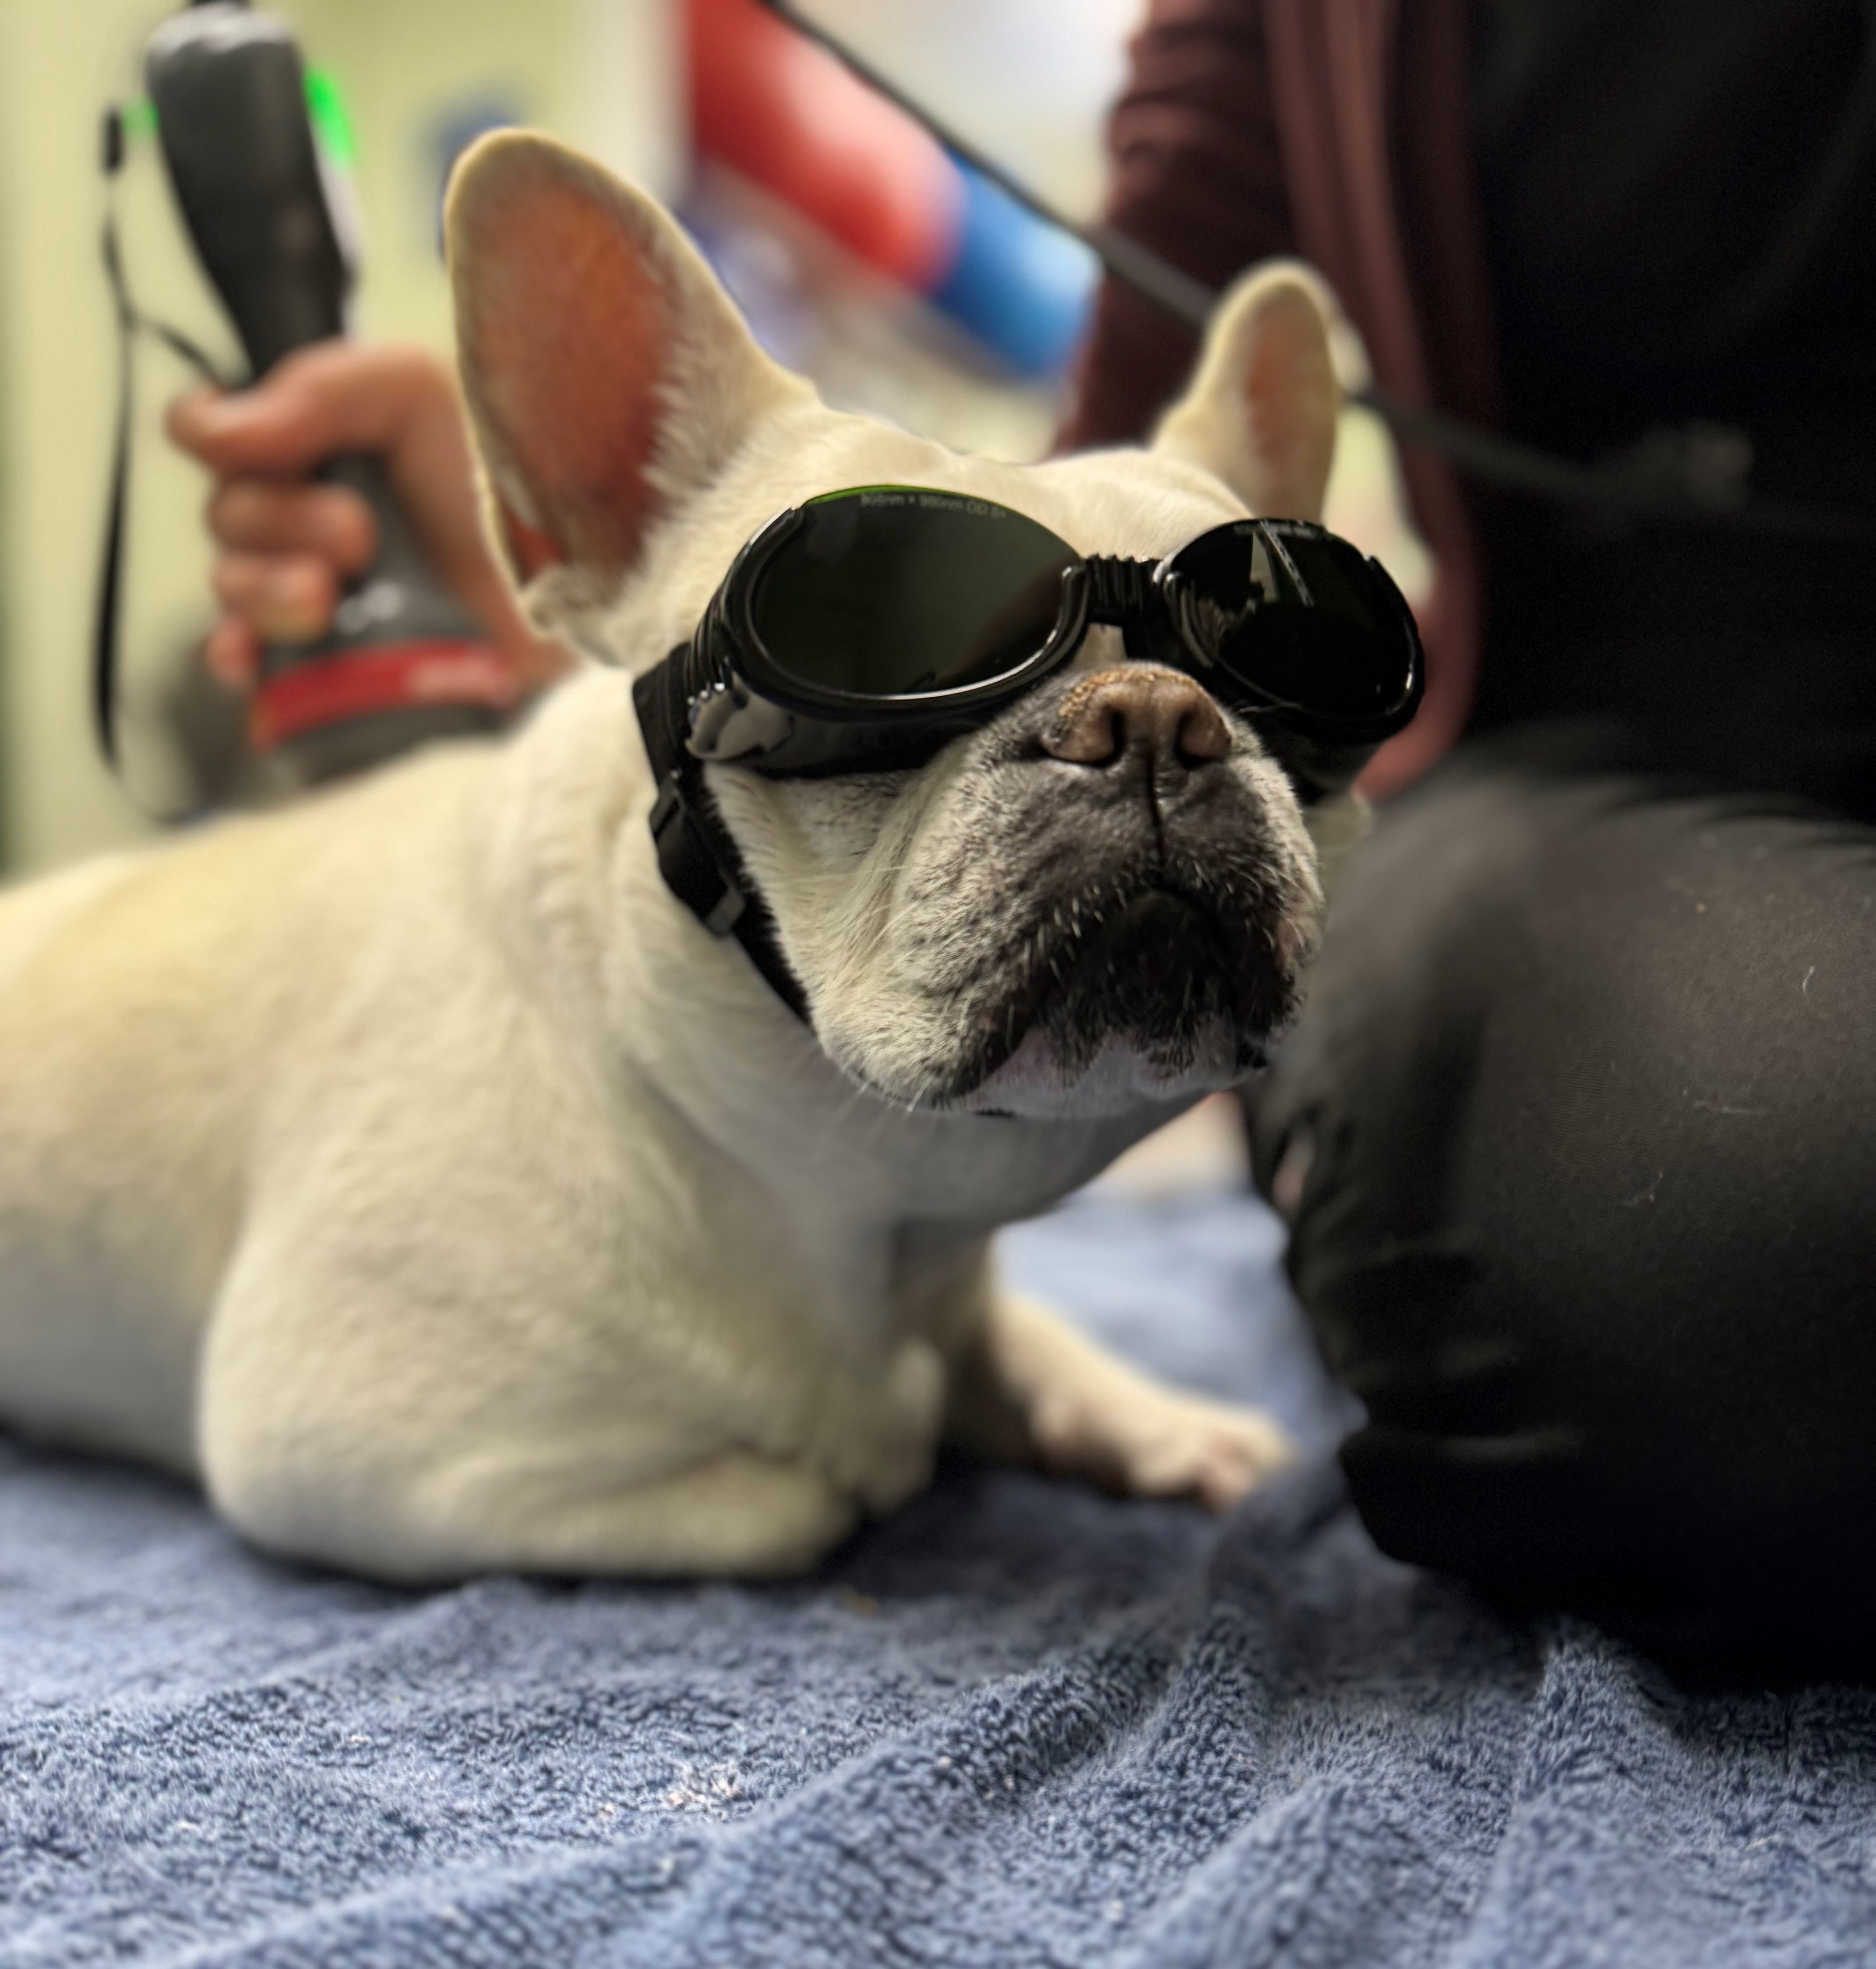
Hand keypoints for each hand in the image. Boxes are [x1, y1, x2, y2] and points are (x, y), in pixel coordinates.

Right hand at [166, 340, 570, 694]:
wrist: (572, 581)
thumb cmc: (501, 480)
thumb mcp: (420, 397)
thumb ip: (321, 390)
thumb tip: (219, 430)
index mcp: (310, 448)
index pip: (209, 431)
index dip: (212, 435)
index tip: (252, 446)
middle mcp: (299, 520)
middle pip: (226, 517)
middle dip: (280, 523)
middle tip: (360, 537)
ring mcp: (315, 597)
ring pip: (234, 592)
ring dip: (267, 593)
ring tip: (326, 597)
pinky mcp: (337, 666)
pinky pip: (256, 670)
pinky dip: (242, 662)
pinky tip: (249, 659)